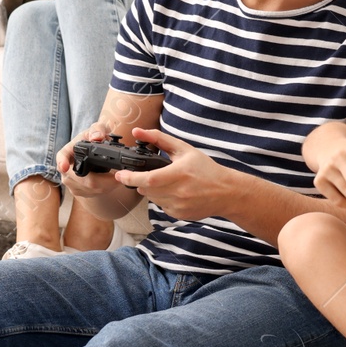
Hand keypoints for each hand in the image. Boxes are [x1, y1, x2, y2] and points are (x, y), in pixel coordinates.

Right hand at [56, 121, 123, 201]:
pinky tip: (113, 182)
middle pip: (84, 179)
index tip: (64, 167)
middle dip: (105, 180)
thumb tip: (97, 137)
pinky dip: (106, 189)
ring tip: (119, 176)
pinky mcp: (78, 191)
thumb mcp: (97, 129)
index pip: (61, 157)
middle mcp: (66, 169)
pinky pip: (93, 193)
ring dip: (108, 185)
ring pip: (91, 189)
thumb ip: (98, 130)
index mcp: (68, 151)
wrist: (96, 150)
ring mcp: (71, 182)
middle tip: (121, 175)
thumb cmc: (95, 138)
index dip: (62, 162)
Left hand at [109, 127, 230, 222]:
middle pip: (146, 189)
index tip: (120, 174)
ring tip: (168, 182)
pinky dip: (163, 199)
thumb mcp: (184, 149)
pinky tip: (176, 192)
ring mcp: (178, 206)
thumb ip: (159, 139)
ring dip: (153, 190)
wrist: (225, 192)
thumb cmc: (206, 169)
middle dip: (142, 181)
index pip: (148, 179)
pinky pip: (161, 206)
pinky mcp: (179, 215)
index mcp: (179, 173)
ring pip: (152, 198)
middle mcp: (178, 192)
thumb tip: (138, 131)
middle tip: (152, 174)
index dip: (131, 177)